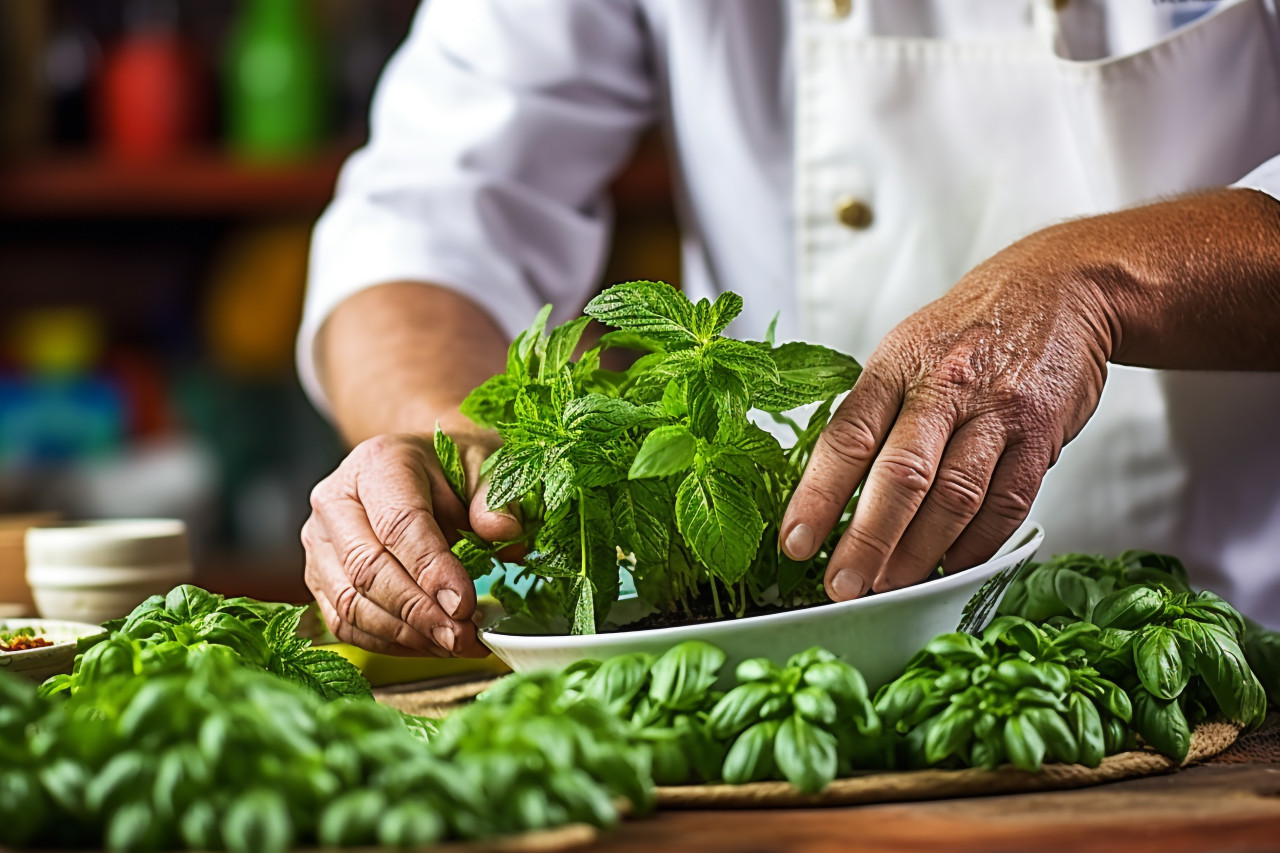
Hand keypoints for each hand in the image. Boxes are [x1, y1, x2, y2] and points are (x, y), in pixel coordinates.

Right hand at [302, 424, 520, 656]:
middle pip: (367, 569)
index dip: (432, 570)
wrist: (421, 468)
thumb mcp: (486, 465)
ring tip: (454, 644)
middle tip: (463, 636)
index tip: (464, 605)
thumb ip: (495, 497)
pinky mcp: (318, 575)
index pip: (399, 524)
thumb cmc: (454, 467)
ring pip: (350, 603)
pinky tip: (428, 645)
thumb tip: (503, 531)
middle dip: (419, 612)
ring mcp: (319, 540)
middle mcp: (335, 499)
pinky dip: (388, 643)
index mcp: (378, 462)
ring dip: (405, 635)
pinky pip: (344, 622)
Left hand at [780, 231, 1114, 600]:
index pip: (846, 438)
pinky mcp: (1041, 436)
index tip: (794, 543)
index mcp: (896, 366)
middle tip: (842, 588)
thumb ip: (872, 411)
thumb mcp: (903, 349)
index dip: (816, 496)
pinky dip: (974, 545)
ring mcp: (997, 413)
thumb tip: (826, 490)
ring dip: (919, 553)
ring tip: (890, 587)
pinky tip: (949, 567)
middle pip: (901, 475)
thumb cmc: (966, 329)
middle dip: (867, 540)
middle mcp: (945, 387)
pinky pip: (1006, 504)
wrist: (1059, 287)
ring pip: (954, 497)